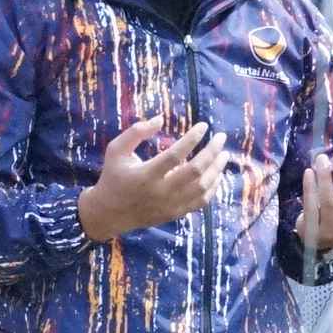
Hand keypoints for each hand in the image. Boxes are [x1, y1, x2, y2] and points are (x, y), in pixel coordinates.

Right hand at [78, 119, 214, 241]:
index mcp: (145, 174)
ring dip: (217, 169)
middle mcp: (160, 192)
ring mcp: (170, 205)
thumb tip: (160, 119)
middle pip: (195, 171)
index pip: (175, 154)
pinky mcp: (175, 214)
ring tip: (224, 154)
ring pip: (202, 187)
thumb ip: (136, 132)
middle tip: (221, 138)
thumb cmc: (113, 176)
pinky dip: (213, 187)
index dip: (192, 138)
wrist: (109, 213)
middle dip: (212, 152)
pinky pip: (201, 201)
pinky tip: (217, 174)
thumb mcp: (116, 150)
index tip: (203, 126)